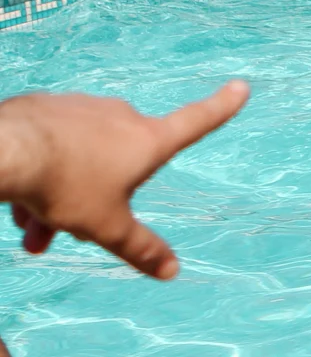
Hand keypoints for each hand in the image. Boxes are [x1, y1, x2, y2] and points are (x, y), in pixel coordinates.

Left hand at [0, 82, 248, 278]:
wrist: (1, 150)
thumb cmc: (63, 185)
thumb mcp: (105, 226)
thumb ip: (140, 247)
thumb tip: (173, 271)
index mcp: (146, 140)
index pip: (196, 121)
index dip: (221, 106)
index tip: (240, 85)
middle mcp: (119, 116)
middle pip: (120, 160)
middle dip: (98, 195)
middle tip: (68, 231)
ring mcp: (80, 108)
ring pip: (79, 154)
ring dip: (61, 190)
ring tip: (30, 227)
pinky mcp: (44, 107)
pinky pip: (51, 143)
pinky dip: (40, 171)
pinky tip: (14, 195)